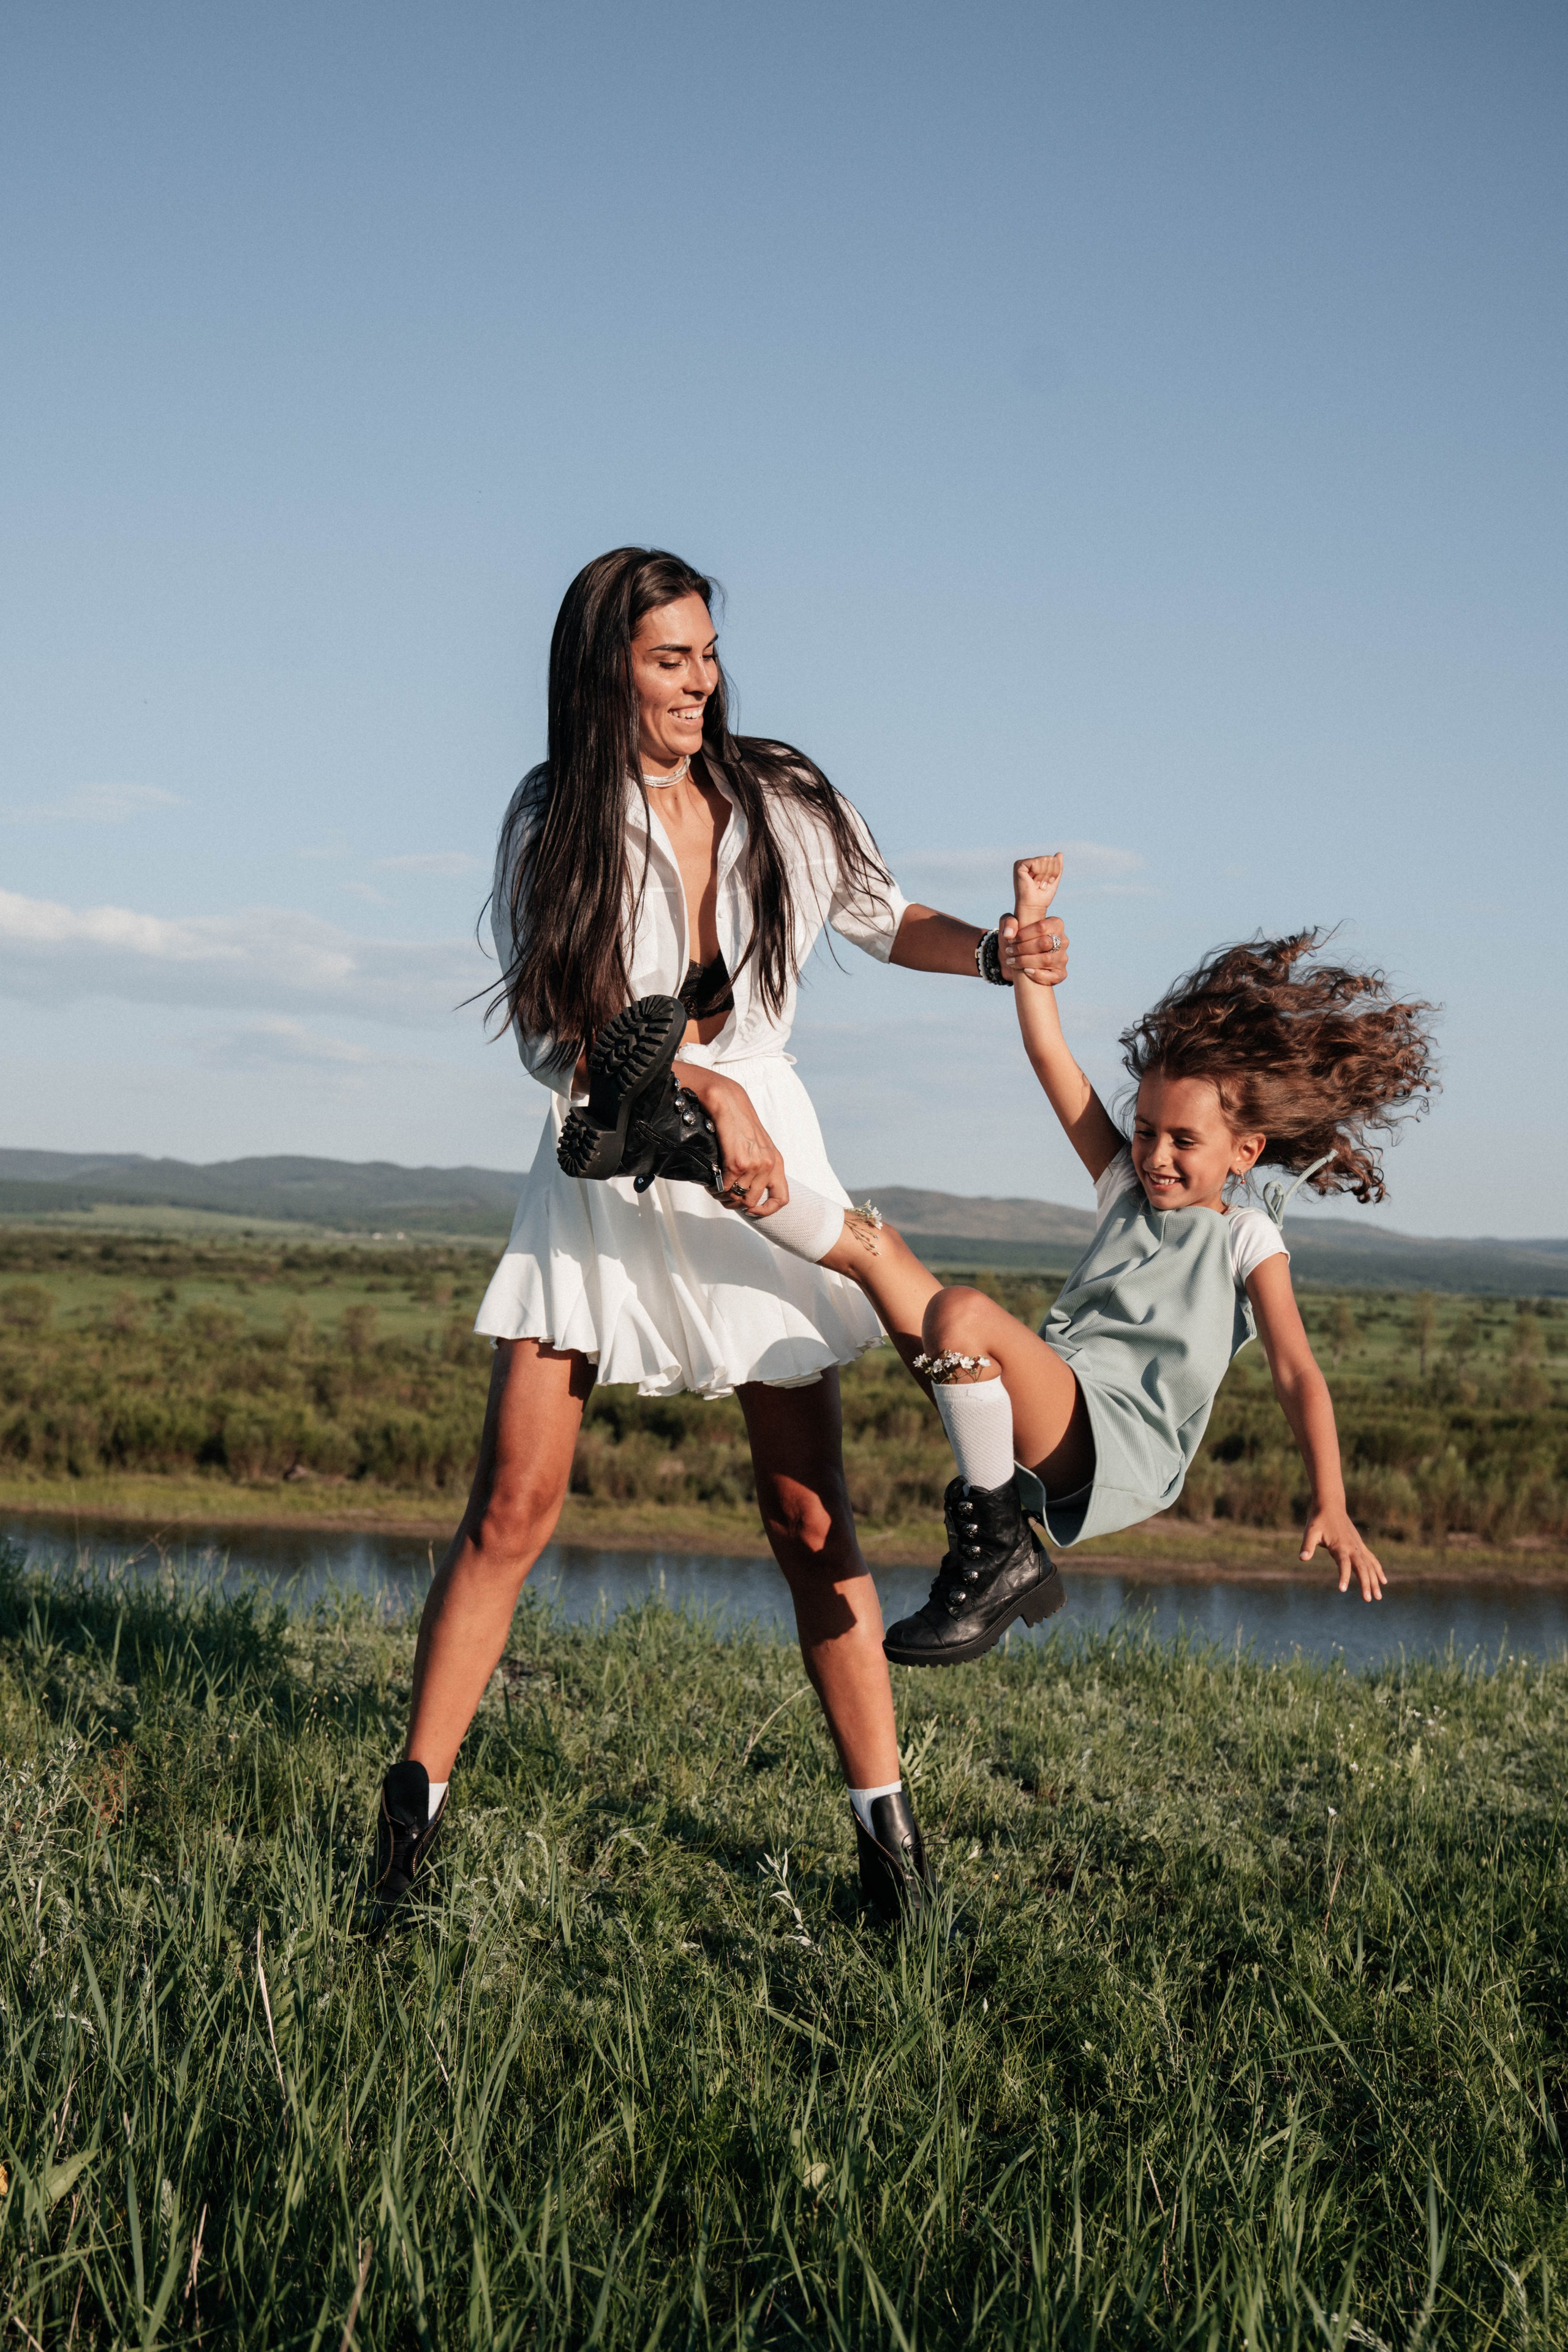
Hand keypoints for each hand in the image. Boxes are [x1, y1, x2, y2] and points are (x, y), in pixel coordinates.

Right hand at [674, 1067, 787, 1214]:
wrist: (727, 1099)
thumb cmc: (737, 1121)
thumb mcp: (756, 1145)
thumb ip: (757, 1166)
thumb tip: (744, 1190)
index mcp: (776, 1162)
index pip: (782, 1199)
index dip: (766, 1211)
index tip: (751, 1211)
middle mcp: (769, 1165)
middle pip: (752, 1202)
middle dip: (734, 1202)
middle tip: (721, 1194)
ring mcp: (756, 1164)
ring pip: (737, 1198)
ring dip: (722, 1196)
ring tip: (714, 1187)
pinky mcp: (739, 1162)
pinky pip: (725, 1188)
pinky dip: (715, 1189)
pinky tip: (711, 1181)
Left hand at [1001, 911, 1068, 985]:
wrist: (1017, 958)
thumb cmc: (1017, 939)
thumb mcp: (1010, 926)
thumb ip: (1008, 923)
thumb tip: (1008, 934)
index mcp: (1055, 924)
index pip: (1041, 927)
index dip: (1023, 934)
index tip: (1010, 940)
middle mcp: (1062, 940)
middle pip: (1044, 943)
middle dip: (1023, 948)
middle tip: (1009, 951)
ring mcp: (1062, 957)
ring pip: (1047, 960)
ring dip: (1025, 961)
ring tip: (1011, 961)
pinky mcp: (1061, 973)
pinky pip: (1054, 976)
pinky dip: (1039, 975)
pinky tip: (1026, 971)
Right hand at [1013, 852, 1062, 916]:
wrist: (1034, 906)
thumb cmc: (1043, 896)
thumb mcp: (1053, 879)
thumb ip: (1057, 867)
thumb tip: (1060, 853)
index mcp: (1035, 865)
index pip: (1053, 859)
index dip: (1054, 872)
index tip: (1047, 883)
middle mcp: (1028, 862)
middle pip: (1050, 858)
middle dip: (1050, 873)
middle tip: (1042, 885)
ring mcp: (1023, 863)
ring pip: (1045, 859)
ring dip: (1044, 876)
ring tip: (1037, 884)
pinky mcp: (1019, 865)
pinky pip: (1036, 862)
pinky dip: (1038, 873)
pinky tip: (1032, 881)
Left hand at [1301, 1500, 1386, 1600]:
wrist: (1331, 1505)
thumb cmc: (1319, 1519)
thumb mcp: (1310, 1531)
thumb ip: (1307, 1546)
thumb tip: (1302, 1559)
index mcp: (1340, 1546)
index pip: (1343, 1564)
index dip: (1344, 1576)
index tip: (1343, 1589)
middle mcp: (1352, 1547)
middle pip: (1361, 1568)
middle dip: (1366, 1584)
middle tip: (1368, 1600)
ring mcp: (1358, 1546)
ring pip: (1370, 1566)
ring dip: (1374, 1581)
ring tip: (1378, 1597)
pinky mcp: (1360, 1545)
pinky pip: (1372, 1560)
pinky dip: (1377, 1570)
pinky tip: (1383, 1581)